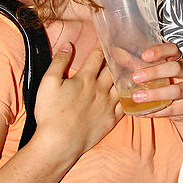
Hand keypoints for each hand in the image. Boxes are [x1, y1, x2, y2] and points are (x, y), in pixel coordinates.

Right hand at [33, 45, 124, 160]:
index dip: (101, 46)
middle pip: (114, 67)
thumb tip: (68, 45)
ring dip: (128, 74)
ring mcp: (108, 104)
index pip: (97, 56)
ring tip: (134, 67)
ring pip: (123, 84)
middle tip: (125, 48)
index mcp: (85, 78)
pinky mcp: (112, 119)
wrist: (58, 143)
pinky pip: (126, 104)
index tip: (107, 38)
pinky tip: (135, 91)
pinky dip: (131, 95)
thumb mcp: (48, 83)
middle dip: (120, 56)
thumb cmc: (50, 113)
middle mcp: (100, 89)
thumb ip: (59, 62)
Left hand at [130, 41, 182, 121]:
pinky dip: (156, 111)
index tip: (143, 55)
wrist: (181, 105)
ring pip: (176, 90)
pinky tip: (141, 111)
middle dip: (155, 72)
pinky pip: (172, 109)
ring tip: (136, 97)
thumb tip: (113, 51)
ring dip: (155, 94)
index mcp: (177, 59)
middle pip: (175, 68)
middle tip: (135, 77)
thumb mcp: (152, 70)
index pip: (172, 49)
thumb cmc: (164, 82)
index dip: (159, 51)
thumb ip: (134, 62)